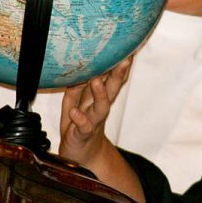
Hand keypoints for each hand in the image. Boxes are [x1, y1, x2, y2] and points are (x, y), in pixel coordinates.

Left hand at [57, 56, 144, 202]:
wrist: (80, 155)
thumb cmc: (79, 124)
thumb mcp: (74, 101)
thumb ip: (77, 86)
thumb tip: (78, 69)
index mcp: (99, 96)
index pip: (111, 77)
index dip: (119, 63)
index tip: (127, 47)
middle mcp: (99, 107)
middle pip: (113, 89)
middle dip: (119, 74)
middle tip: (125, 59)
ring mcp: (93, 121)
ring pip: (101, 107)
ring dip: (101, 94)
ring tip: (97, 81)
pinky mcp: (83, 134)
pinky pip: (84, 126)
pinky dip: (80, 119)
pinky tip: (76, 113)